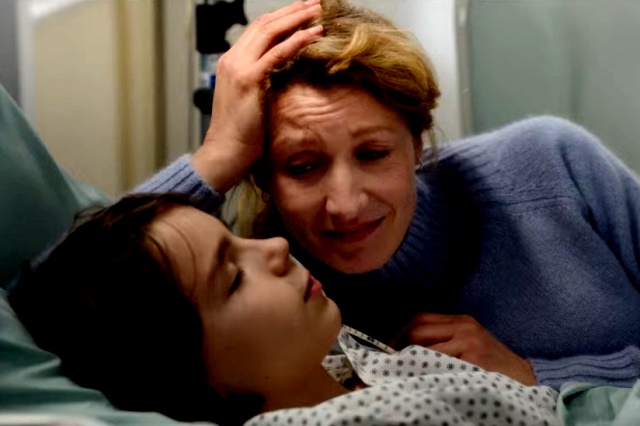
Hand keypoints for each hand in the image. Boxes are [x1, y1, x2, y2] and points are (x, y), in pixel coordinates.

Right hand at [192, 0, 323, 192]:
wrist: (225, 151)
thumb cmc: (240, 134)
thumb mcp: (251, 101)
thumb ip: (262, 83)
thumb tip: (283, 77)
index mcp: (231, 63)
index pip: (257, 31)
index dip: (281, 19)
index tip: (301, 12)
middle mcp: (232, 60)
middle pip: (264, 24)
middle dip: (291, 12)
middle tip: (314, 4)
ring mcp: (239, 67)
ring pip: (270, 31)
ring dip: (297, 19)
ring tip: (318, 12)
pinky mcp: (250, 80)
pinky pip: (277, 52)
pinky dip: (297, 40)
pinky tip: (313, 34)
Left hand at [391, 313, 536, 385]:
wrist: (527, 378)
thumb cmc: (493, 365)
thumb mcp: (470, 343)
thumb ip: (444, 339)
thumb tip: (405, 346)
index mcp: (462, 320)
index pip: (419, 317)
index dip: (400, 333)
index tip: (392, 349)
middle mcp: (464, 326)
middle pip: (417, 329)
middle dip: (405, 347)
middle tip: (403, 364)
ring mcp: (469, 342)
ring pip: (424, 346)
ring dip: (416, 361)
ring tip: (417, 372)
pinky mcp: (473, 359)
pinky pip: (438, 363)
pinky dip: (429, 371)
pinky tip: (432, 378)